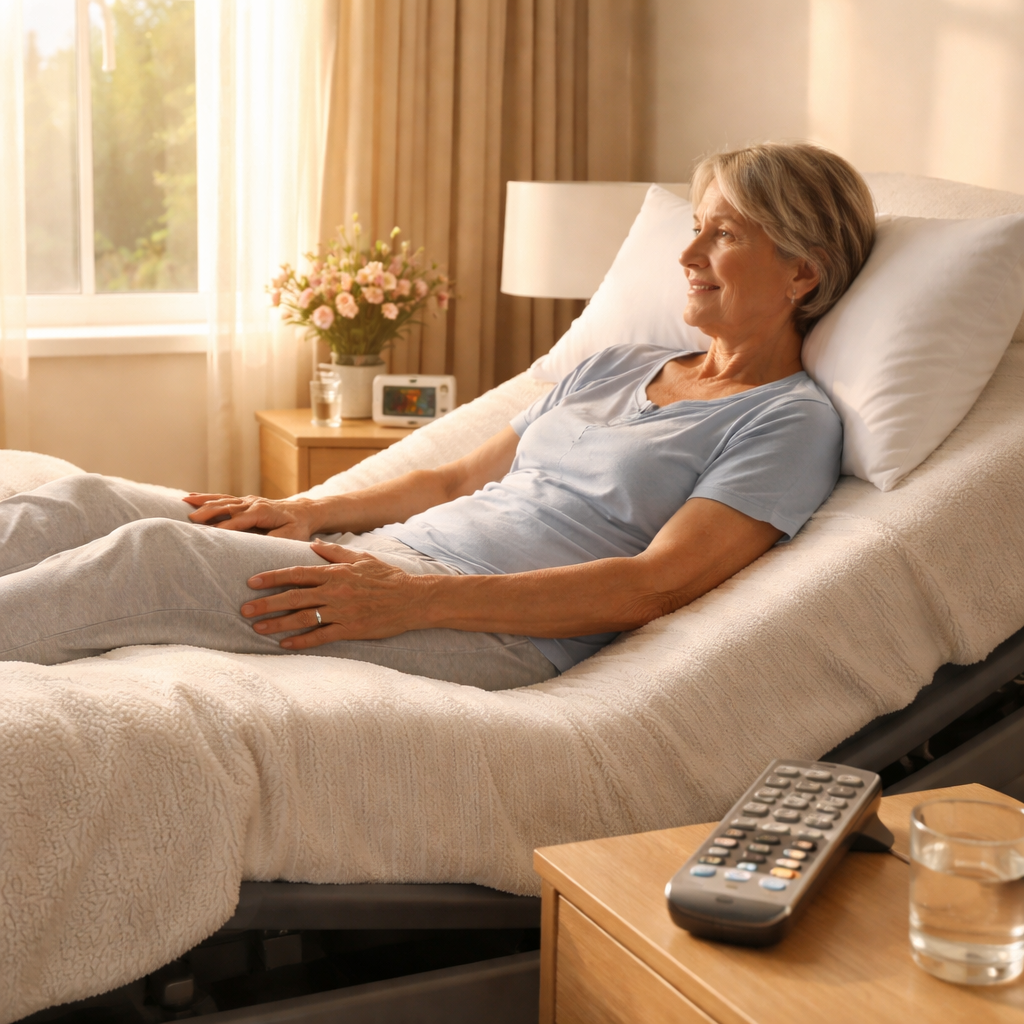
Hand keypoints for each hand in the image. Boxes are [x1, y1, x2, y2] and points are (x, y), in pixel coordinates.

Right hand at [184, 493, 319, 539]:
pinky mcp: (243, 501)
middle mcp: (252, 503)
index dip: (224, 527)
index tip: (209, 534)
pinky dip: (205, 496)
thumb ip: (274, 540)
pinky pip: (222, 497)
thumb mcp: (291, 536)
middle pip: (226, 507)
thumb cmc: (297, 527)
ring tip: (184, 503)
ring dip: (203, 502)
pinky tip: (189, 497)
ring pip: (221, 500)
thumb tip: (257, 545)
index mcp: (263, 512)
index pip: (239, 520)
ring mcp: (246, 500)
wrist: (303, 512)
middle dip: (208, 512)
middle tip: (190, 519)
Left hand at [240, 540, 424, 648]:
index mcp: (336, 573)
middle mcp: (335, 592)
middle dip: (266, 603)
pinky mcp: (350, 629)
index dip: (272, 578)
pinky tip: (285, 644)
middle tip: (244, 609)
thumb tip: (314, 545)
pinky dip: (301, 641)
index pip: (297, 574)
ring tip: (257, 627)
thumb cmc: (388, 577)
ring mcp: (342, 612)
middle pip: (293, 597)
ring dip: (277, 623)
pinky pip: (320, 636)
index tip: (251, 582)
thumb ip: (336, 553)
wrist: (413, 599)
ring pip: (302, 618)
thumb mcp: (362, 558)